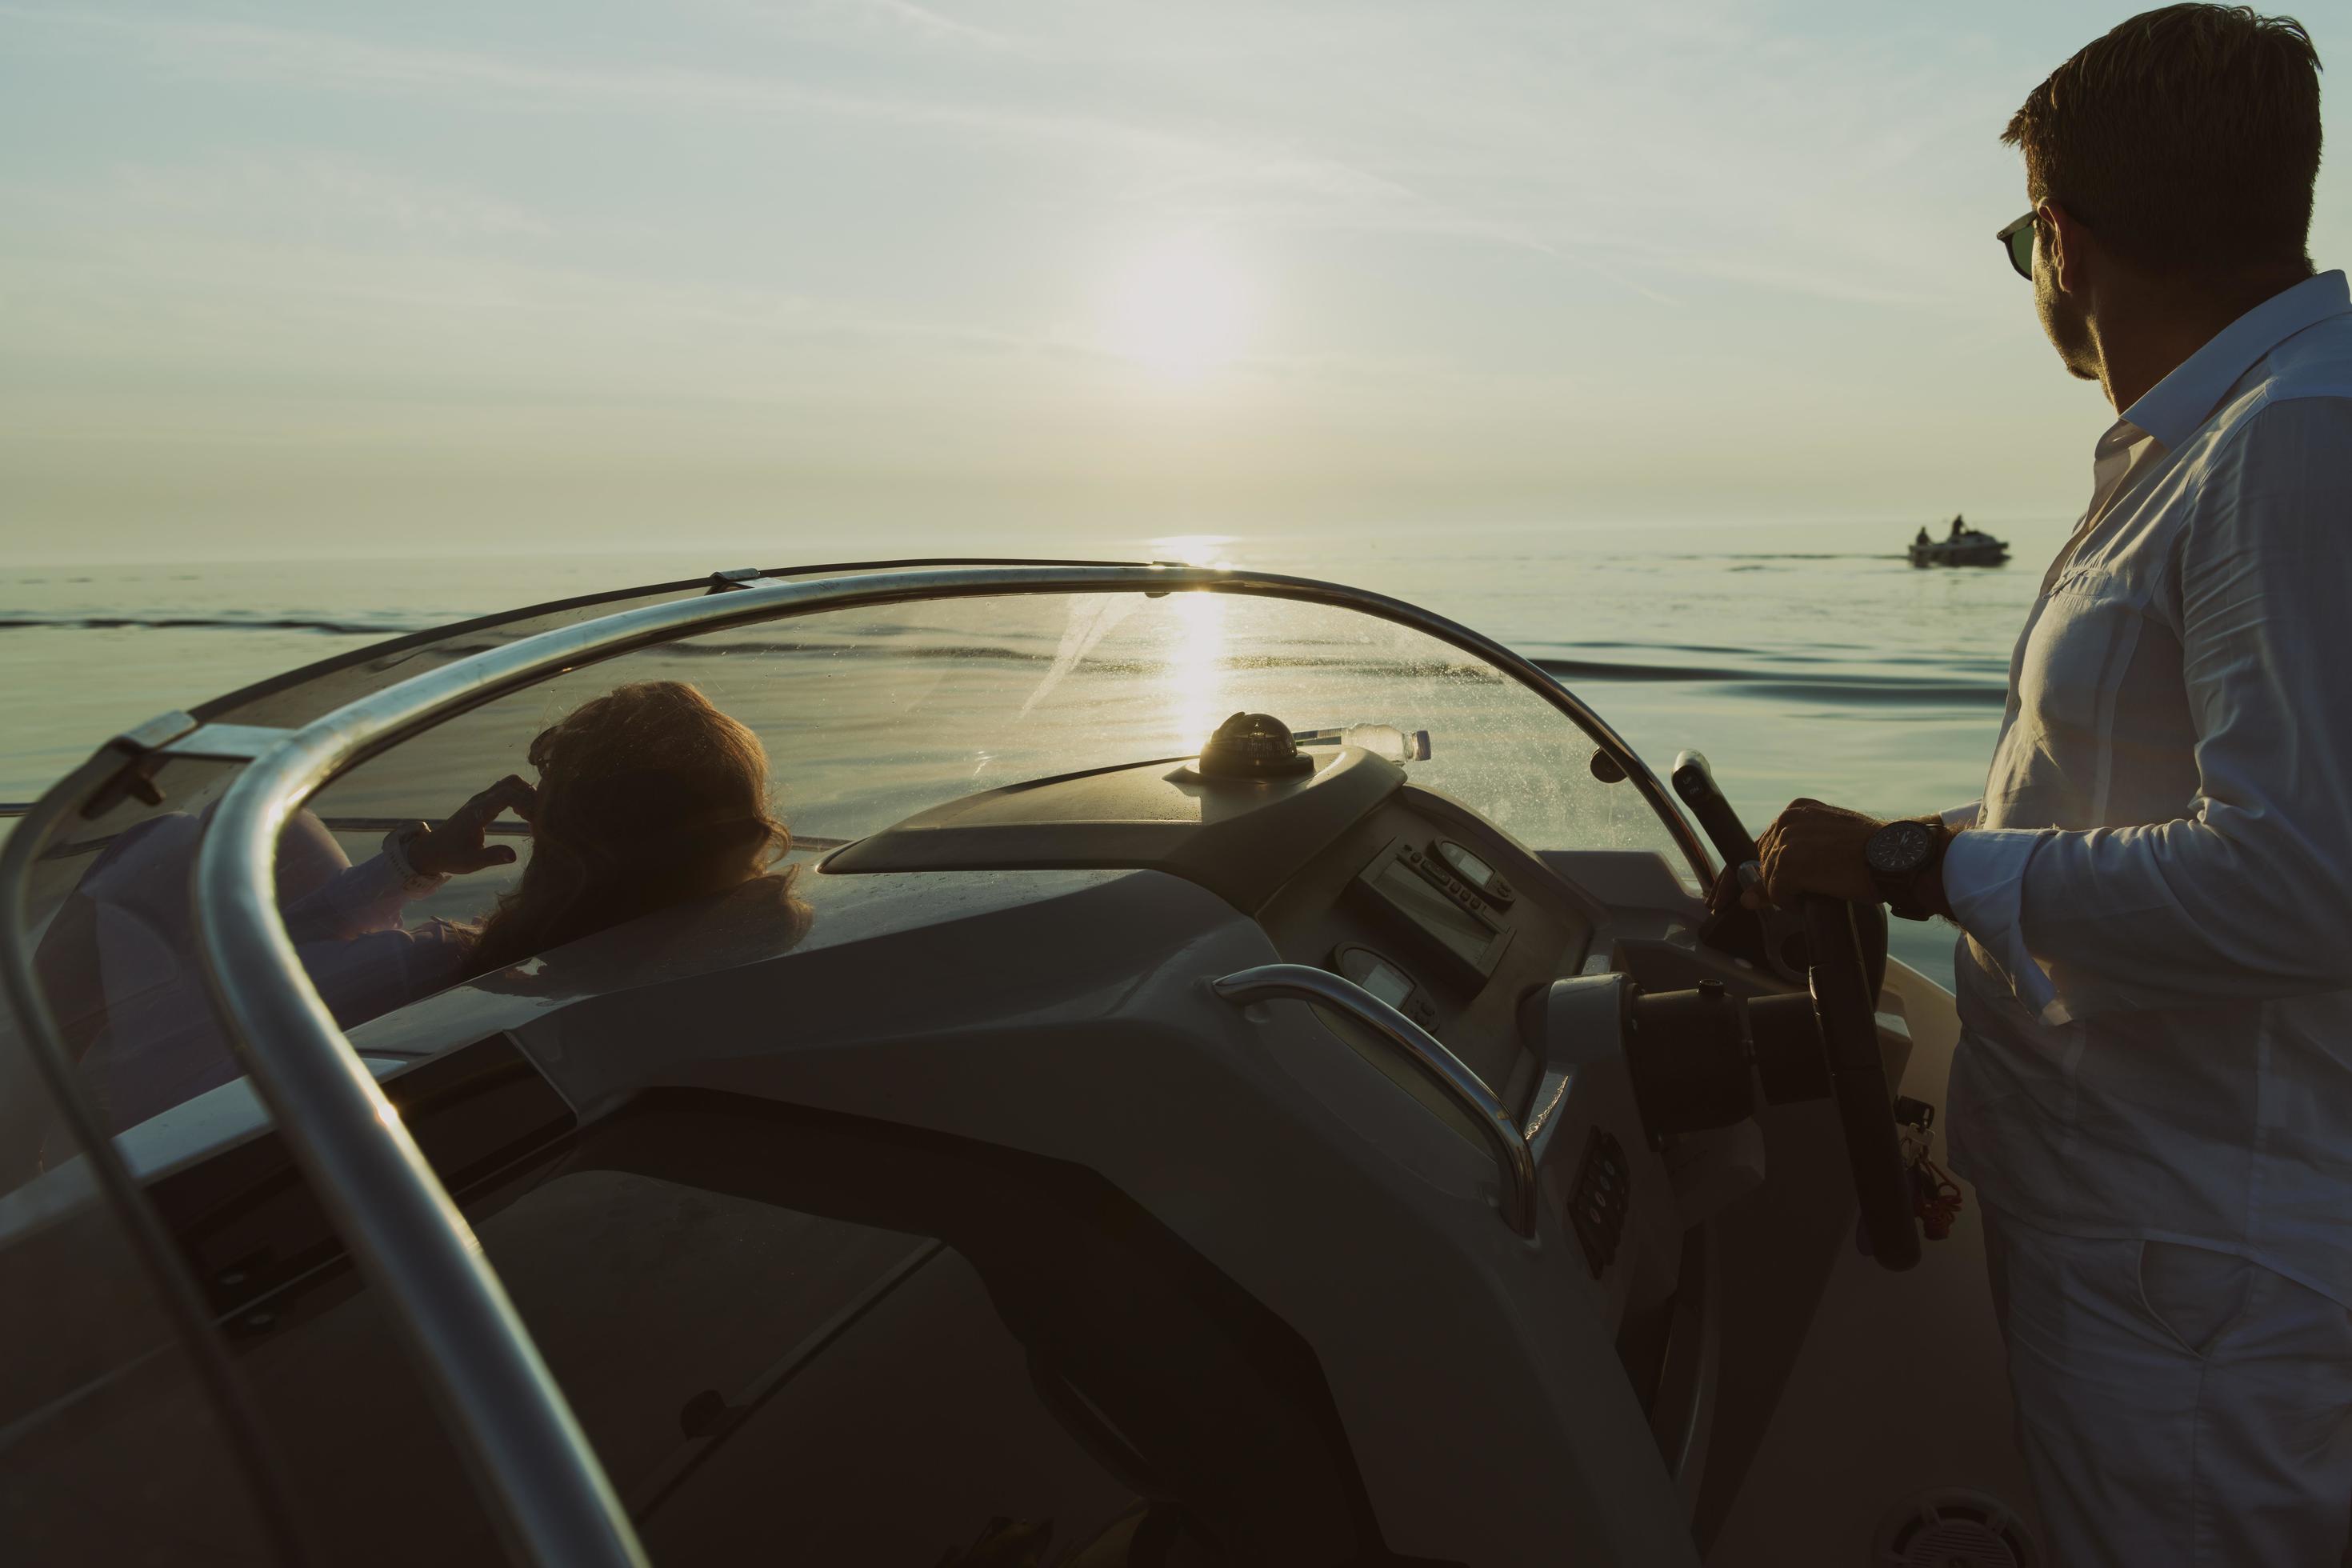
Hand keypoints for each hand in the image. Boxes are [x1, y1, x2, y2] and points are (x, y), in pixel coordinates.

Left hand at [409, 775, 535, 877]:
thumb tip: (514, 855)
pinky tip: (521, 814)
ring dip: (525, 795)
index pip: (508, 794)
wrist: (432, 849)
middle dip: (529, 796)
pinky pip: (506, 790)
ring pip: (510, 783)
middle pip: (512, 782)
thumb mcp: (471, 862)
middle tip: (535, 817)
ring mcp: (482, 799)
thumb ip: (493, 857)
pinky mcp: (483, 802)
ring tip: (530, 817)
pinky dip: (519, 797)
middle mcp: (480, 800)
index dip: (526, 803)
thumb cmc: (451, 856)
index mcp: (477, 812)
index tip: (533, 821)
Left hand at [1740, 798, 1883, 909]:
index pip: (1760, 844)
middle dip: (1763, 885)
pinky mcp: (1789, 864)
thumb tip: (1750, 898)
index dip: (1746, 871)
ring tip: (1820, 890)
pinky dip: (1791, 902)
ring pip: (1769, 880)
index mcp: (1796, 810)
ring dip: (1787, 894)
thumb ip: (1790, 862)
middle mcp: (1787, 820)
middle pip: (1761, 862)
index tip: (1723, 894)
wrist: (1897, 855)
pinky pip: (1776, 893)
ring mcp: (1786, 841)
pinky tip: (1814, 897)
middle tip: (1769, 899)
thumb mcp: (1826, 847)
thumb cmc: (1872, 853)